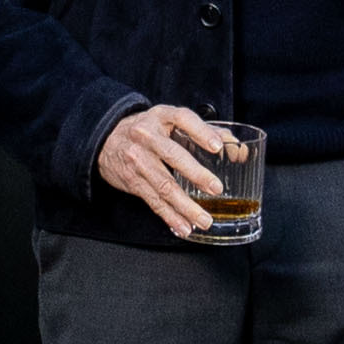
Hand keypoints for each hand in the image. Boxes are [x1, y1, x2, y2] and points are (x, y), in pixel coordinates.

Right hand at [98, 102, 234, 239]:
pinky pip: (153, 201)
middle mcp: (148, 136)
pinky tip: (183, 227)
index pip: (183, 119)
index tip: (217, 146)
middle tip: (216, 189)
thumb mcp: (170, 120)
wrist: (106, 139)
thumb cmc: (148, 129)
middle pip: (173, 156)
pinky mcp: (133, 181)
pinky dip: (170, 217)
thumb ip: (204, 131)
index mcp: (162, 116)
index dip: (201, 132)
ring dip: (185, 206)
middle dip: (196, 174)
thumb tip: (236, 148)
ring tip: (204, 220)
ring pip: (164, 185)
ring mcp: (138, 159)